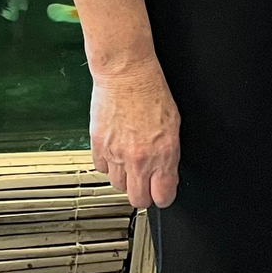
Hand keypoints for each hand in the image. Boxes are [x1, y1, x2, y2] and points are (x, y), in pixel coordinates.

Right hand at [89, 56, 180, 209]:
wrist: (125, 72)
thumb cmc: (151, 89)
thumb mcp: (173, 123)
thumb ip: (169, 153)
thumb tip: (167, 173)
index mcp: (163, 154)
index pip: (163, 197)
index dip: (163, 194)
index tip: (161, 189)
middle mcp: (139, 159)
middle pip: (138, 200)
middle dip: (143, 192)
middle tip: (144, 179)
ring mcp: (116, 155)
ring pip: (118, 186)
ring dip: (124, 177)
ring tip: (128, 159)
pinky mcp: (98, 147)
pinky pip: (101, 169)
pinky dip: (107, 163)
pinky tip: (114, 149)